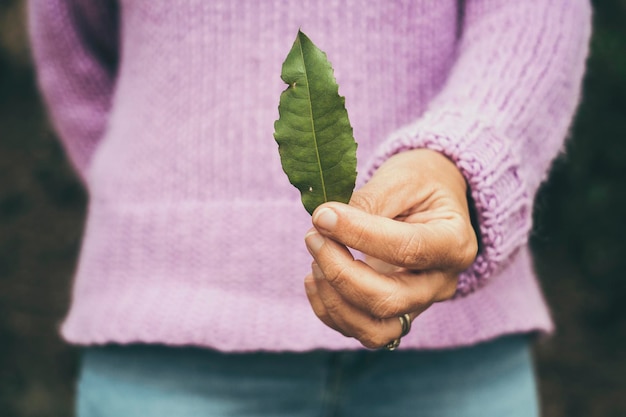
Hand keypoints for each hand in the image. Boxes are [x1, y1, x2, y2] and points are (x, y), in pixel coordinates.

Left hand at [303, 149, 477, 348]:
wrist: (431, 201)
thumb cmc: (419, 184)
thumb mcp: (401, 179)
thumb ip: (369, 201)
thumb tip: (326, 222)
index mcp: (454, 243)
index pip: (408, 250)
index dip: (359, 235)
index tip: (323, 216)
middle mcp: (441, 283)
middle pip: (389, 301)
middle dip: (340, 273)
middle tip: (314, 236)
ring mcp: (418, 304)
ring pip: (374, 330)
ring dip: (333, 299)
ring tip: (315, 259)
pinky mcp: (394, 315)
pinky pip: (359, 331)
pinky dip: (328, 310)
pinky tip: (315, 277)